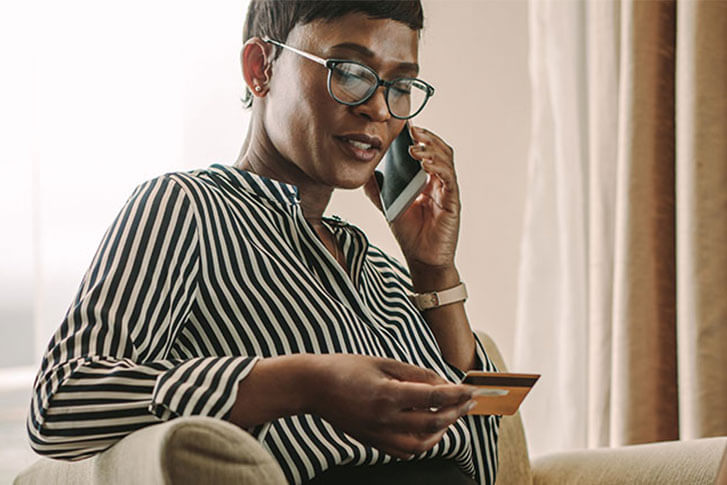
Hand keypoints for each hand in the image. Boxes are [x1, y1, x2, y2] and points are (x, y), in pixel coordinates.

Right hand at [307, 353, 475, 459]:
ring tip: (451, 416)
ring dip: (442, 431)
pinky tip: (429, 429)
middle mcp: (384, 419)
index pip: (434, 398)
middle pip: (433, 422)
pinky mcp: (372, 442)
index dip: (457, 394)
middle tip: (468, 401)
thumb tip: (442, 383)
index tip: (472, 389)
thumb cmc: (345, 368)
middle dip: (456, 411)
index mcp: (387, 395)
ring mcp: (378, 435)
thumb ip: (415, 374)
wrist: (312, 387)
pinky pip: (406, 451)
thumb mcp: (383, 363)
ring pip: (422, 444)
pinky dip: (423, 442)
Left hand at [364, 125, 460, 269]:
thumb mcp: (388, 205)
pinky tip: (425, 164)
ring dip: (431, 149)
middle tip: (411, 130)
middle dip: (426, 137)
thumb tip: (364, 169)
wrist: (421, 259)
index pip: (426, 150)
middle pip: (439, 150)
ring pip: (446, 160)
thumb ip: (378, 188)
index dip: (418, 136)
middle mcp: (439, 182)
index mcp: (426, 180)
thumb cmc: (409, 234)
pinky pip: (449, 179)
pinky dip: (438, 168)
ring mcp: (447, 190)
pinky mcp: (452, 202)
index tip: (404, 124)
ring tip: (414, 146)